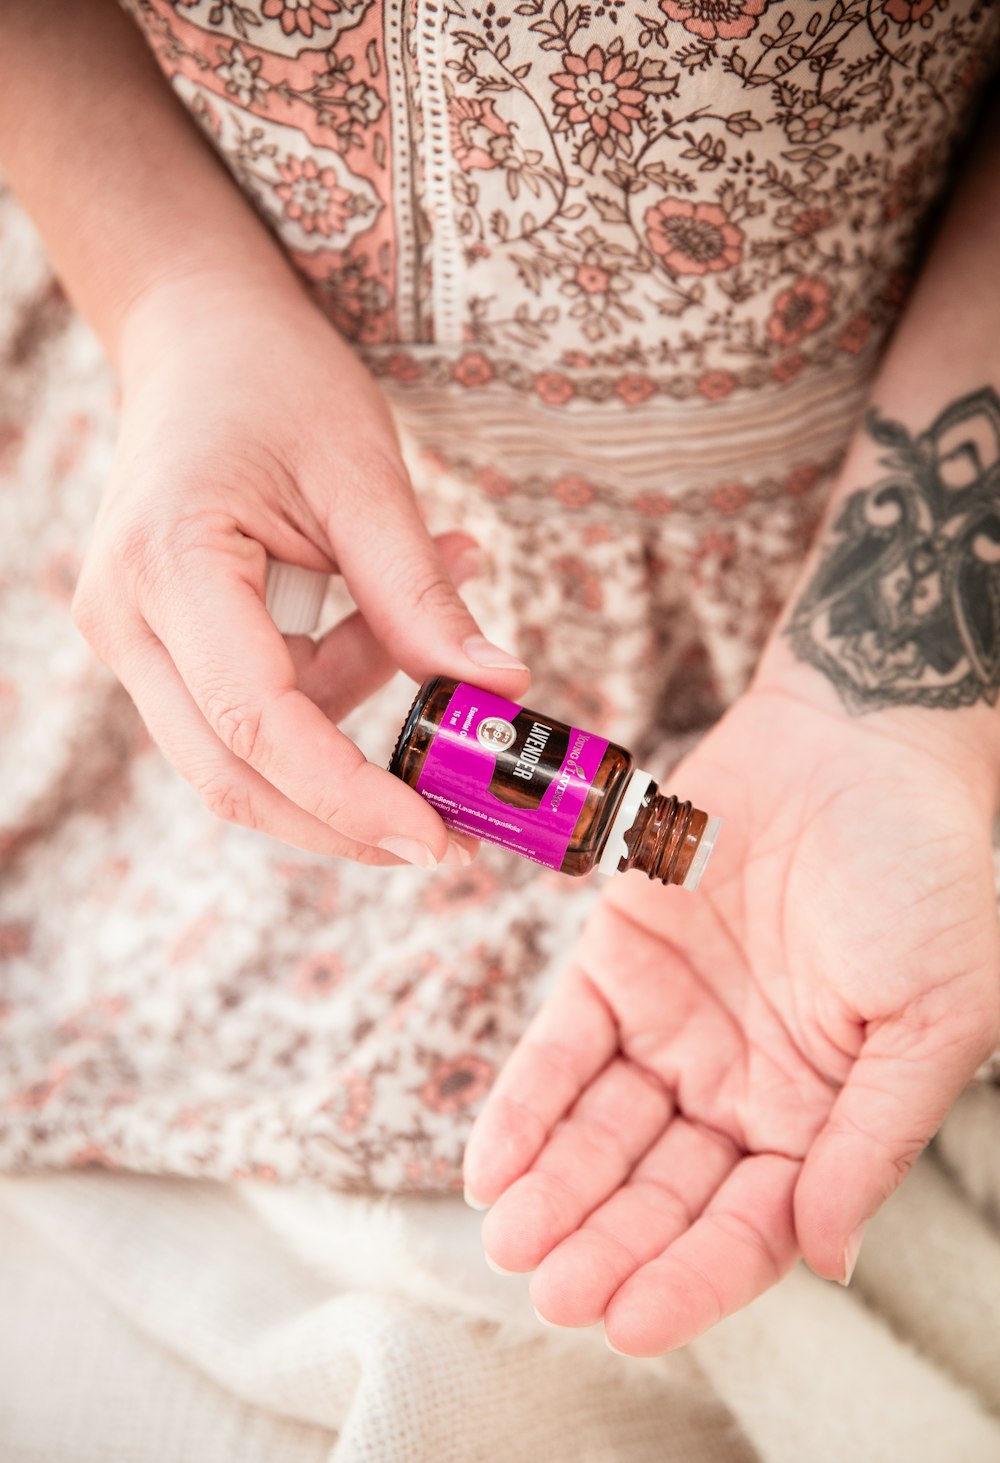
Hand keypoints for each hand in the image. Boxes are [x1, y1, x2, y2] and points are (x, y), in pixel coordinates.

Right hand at [71, 270, 528, 863]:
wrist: (195, 336)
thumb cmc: (273, 380)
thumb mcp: (363, 475)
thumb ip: (420, 595)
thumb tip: (501, 691)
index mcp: (168, 565)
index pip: (258, 724)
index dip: (347, 798)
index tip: (435, 839)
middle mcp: (126, 620)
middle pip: (232, 775)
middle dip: (346, 816)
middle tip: (452, 832)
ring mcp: (133, 639)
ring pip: (244, 754)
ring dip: (349, 733)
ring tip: (428, 636)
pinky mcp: (162, 646)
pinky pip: (251, 711)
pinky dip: (330, 692)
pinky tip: (380, 622)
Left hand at [462, 684, 999, 1353]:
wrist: (859, 741)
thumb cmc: (925, 875)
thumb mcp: (932, 1016)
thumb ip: (872, 1137)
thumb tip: (825, 1258)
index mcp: (820, 1114)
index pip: (748, 1225)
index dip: (692, 1277)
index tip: (631, 1322)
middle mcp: (739, 1085)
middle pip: (662, 1191)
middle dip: (607, 1243)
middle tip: (553, 1291)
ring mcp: (673, 1026)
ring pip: (602, 1132)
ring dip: (556, 1189)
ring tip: (511, 1240)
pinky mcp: (616, 964)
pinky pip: (559, 1049)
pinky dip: (523, 1105)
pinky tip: (490, 1164)